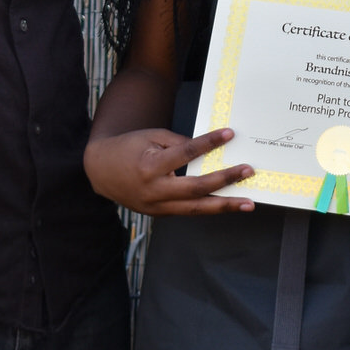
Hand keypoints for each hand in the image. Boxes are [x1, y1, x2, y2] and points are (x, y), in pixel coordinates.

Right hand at [83, 127, 253, 216]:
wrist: (101, 171)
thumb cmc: (129, 148)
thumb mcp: (152, 137)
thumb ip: (179, 144)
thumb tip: (207, 150)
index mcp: (150, 166)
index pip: (184, 154)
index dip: (207, 144)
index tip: (229, 134)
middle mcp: (154, 190)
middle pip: (195, 189)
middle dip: (224, 181)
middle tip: (247, 171)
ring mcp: (156, 207)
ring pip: (195, 209)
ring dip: (224, 206)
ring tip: (248, 203)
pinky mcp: (159, 215)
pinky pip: (187, 211)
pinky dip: (207, 207)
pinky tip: (227, 204)